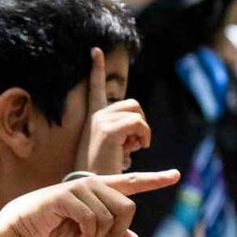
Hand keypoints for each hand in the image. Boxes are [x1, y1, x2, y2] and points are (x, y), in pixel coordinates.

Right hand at [0, 170, 179, 236]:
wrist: (22, 225)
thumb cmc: (55, 226)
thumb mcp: (89, 233)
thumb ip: (112, 236)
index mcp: (99, 188)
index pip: (132, 181)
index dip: (155, 179)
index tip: (175, 175)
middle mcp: (92, 183)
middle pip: (127, 207)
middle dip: (115, 230)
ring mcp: (80, 187)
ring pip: (110, 216)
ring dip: (97, 235)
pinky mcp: (67, 196)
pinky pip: (92, 219)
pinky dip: (86, 234)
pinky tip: (75, 236)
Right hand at [74, 48, 150, 174]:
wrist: (92, 187)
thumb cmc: (105, 172)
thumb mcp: (114, 148)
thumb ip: (123, 134)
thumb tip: (137, 130)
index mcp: (94, 119)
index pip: (95, 88)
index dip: (96, 68)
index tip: (96, 50)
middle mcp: (95, 116)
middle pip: (132, 103)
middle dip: (140, 123)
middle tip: (133, 145)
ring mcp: (100, 121)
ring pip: (137, 112)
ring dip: (142, 132)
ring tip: (131, 149)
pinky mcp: (108, 129)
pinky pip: (139, 123)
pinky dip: (143, 137)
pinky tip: (135, 150)